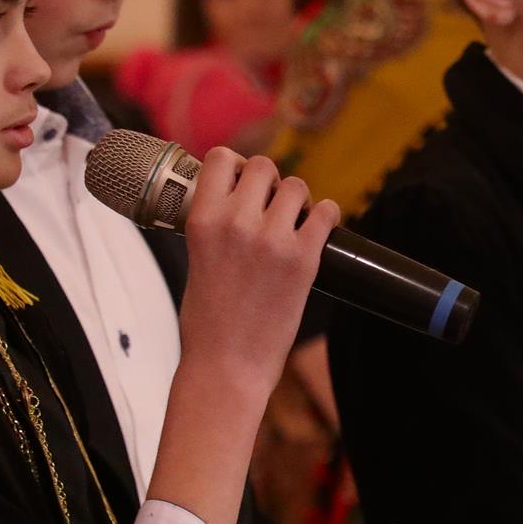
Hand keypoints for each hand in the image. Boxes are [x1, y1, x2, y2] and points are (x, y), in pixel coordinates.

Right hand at [178, 150, 338, 384]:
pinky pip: (326, 212)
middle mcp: (236, 222)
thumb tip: (234, 197)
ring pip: (297, 186)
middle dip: (270, 182)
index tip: (242, 182)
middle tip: (271, 206)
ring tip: (294, 222)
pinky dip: (326, 216)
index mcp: (203, 220)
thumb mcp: (196, 258)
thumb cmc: (208, 321)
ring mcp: (272, 239)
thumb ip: (213, 223)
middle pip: (264, 166)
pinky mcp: (303, 259)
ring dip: (298, 200)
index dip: (236, 166)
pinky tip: (318, 228)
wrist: (227, 365)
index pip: (222, 158)